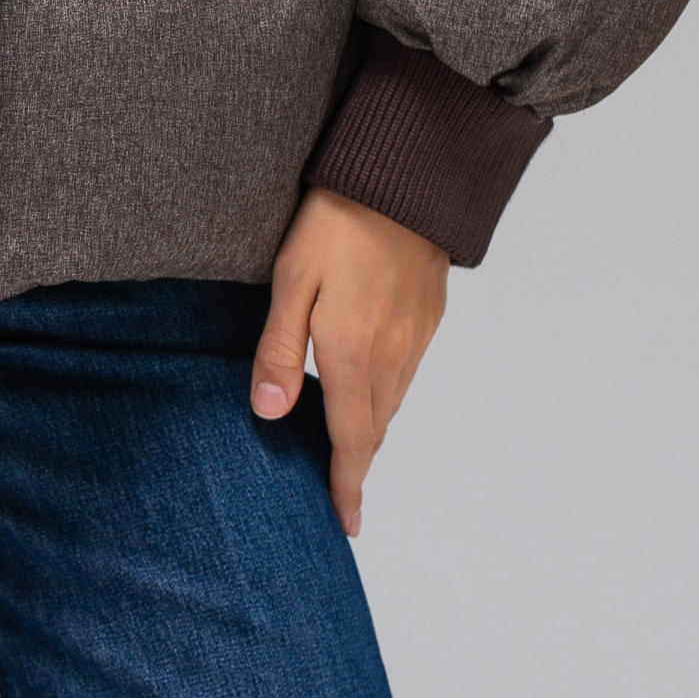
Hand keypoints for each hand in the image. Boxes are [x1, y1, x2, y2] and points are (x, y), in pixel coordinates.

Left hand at [250, 186, 447, 537]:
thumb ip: (279, 348)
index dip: (347, 485)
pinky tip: (372, 383)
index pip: (351, 440)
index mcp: (352, 353)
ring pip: (394, 400)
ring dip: (373, 429)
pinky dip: (389, 392)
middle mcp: (392, 354)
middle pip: (375, 428)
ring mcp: (416, 334)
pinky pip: (409, 370)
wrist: (407, 174)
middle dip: (357, 463)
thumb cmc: (338, 220)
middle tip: (340, 492)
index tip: (345, 523)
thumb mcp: (291, 278)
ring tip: (349, 446)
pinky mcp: (430, 312)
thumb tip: (268, 413)